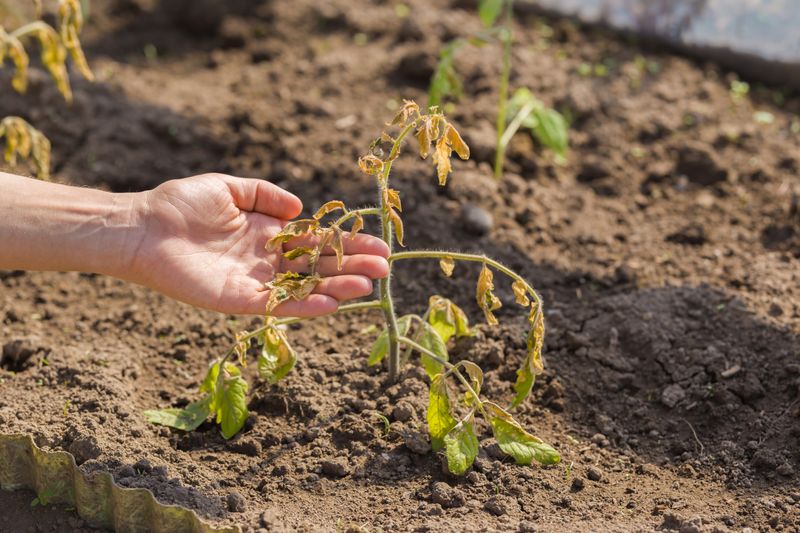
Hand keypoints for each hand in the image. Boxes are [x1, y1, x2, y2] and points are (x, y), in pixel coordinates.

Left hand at [129, 173, 388, 314]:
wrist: (142, 227)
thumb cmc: (180, 203)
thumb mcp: (230, 187)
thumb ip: (265, 194)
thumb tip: (301, 209)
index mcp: (268, 234)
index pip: (316, 242)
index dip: (346, 243)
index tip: (377, 244)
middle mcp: (266, 260)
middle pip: (318, 266)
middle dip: (351, 266)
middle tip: (385, 268)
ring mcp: (255, 282)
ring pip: (305, 288)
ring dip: (337, 288)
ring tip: (368, 286)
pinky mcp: (239, 300)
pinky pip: (278, 305)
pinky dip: (305, 305)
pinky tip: (332, 302)